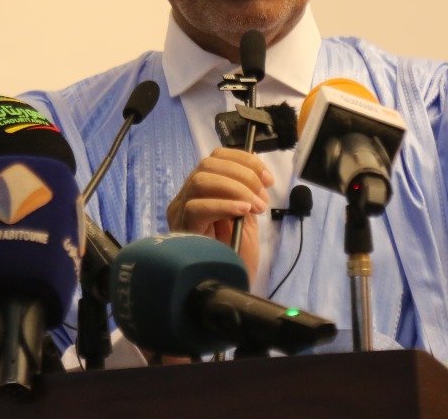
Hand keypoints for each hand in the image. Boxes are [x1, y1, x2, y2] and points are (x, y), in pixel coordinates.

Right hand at [166, 148, 273, 283]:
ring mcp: (180, 212)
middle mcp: (187, 197)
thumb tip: (256, 173)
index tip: (266, 177)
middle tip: (262, 196)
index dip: (243, 160)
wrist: (228, 287)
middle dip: (243, 174)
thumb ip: (246, 194)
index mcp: (202, 191)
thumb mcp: (245, 218)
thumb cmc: (235, 255)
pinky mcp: (180, 229)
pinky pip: (197, 207)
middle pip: (208, 165)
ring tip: (255, 206)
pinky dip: (224, 204)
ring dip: (236, 188)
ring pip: (201, 180)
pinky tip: (242, 211)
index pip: (216, 158)